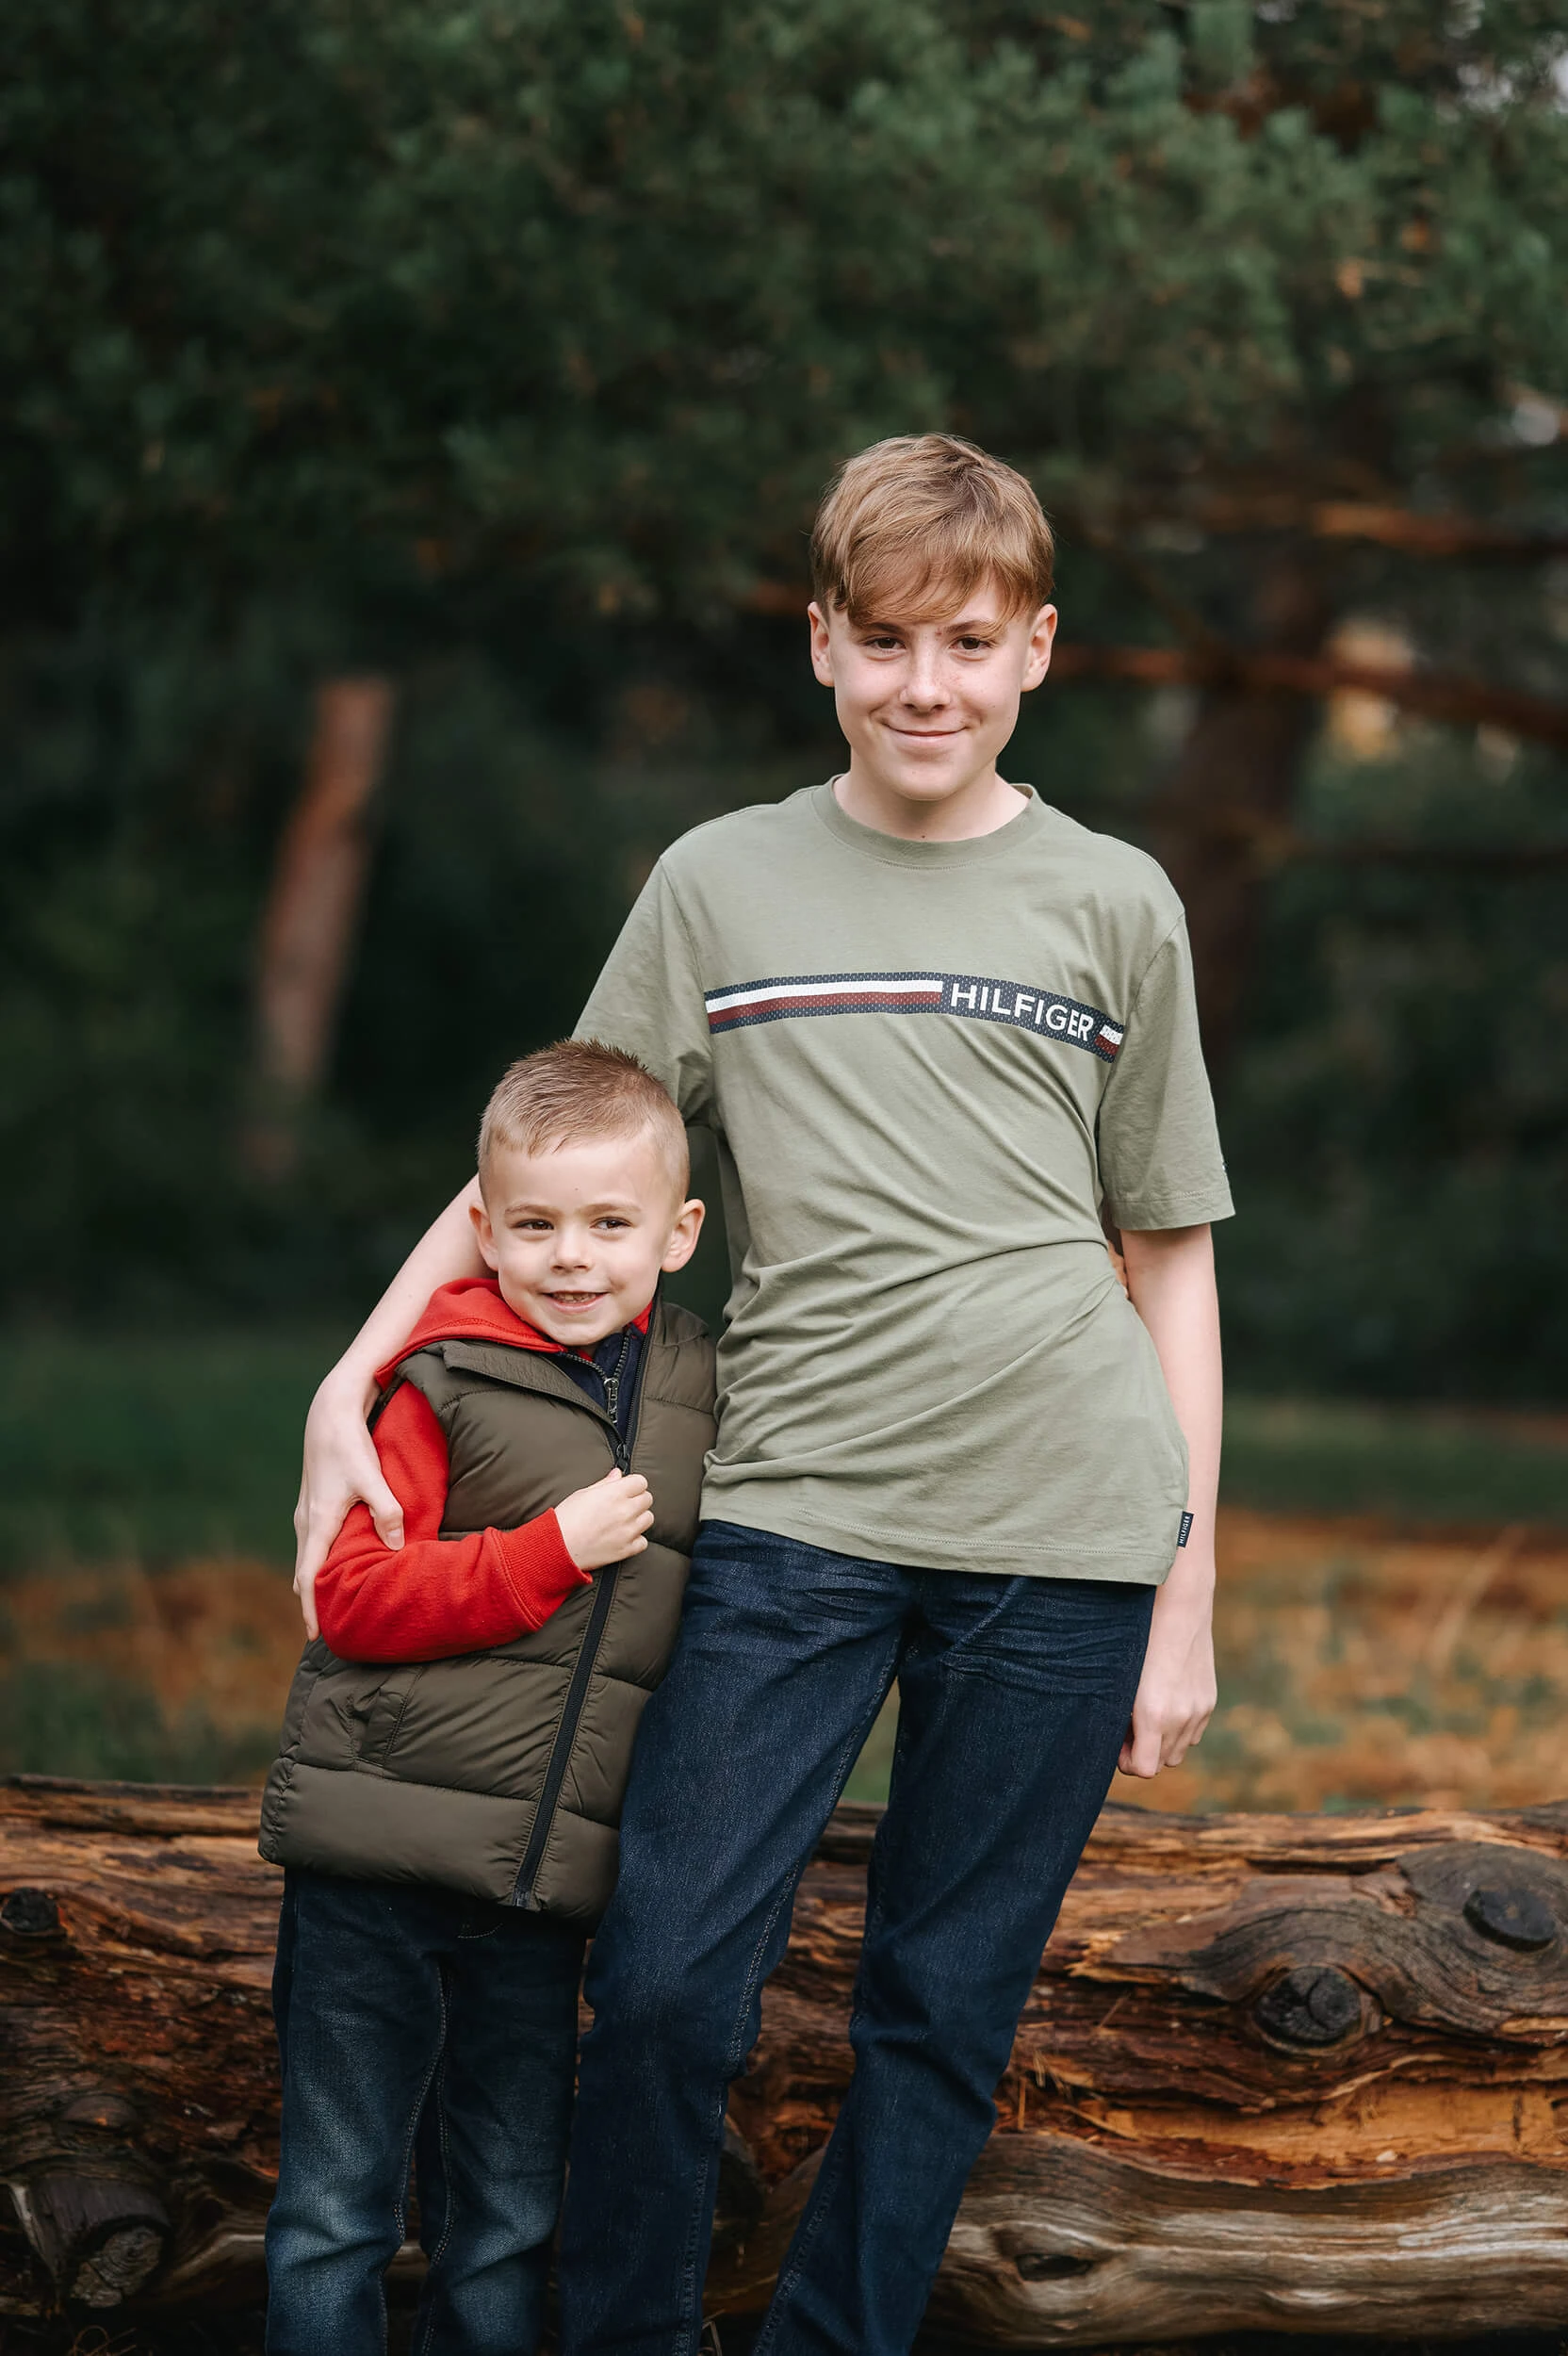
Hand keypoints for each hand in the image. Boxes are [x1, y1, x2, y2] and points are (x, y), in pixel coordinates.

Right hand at [293, 1370, 404, 1638]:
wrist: (329, 1412)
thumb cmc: (349, 1445)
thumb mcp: (372, 1477)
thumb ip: (386, 1512)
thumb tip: (397, 1546)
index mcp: (317, 1523)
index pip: (308, 1577)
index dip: (310, 1608)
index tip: (316, 1635)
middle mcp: (306, 1522)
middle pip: (304, 1573)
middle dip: (313, 1602)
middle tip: (329, 1629)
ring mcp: (307, 1513)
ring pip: (308, 1558)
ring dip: (316, 1581)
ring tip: (333, 1605)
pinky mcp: (314, 1504)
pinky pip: (312, 1544)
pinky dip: (319, 1562)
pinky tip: (337, 1567)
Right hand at [555, 1470, 654, 1571]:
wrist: (557, 1547)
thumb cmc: (565, 1518)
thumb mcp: (582, 1493)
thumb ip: (605, 1483)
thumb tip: (618, 1475)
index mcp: (614, 1493)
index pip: (641, 1482)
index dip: (633, 1484)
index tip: (627, 1488)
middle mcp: (625, 1511)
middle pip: (647, 1498)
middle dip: (637, 1499)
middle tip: (625, 1503)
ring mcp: (628, 1532)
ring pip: (648, 1518)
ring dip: (639, 1517)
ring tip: (624, 1520)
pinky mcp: (626, 1550)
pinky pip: (643, 1541)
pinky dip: (636, 1539)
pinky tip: (624, 1536)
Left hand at [1118, 1566, 1216, 1777]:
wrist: (1179, 1605)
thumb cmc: (1137, 1637)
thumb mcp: (1119, 1678)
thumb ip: (1118, 1716)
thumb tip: (1115, 1741)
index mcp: (1154, 1714)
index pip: (1144, 1769)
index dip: (1127, 1761)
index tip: (1117, 1743)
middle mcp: (1180, 1717)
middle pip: (1161, 1763)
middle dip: (1143, 1752)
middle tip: (1127, 1728)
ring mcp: (1199, 1710)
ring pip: (1179, 1751)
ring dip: (1162, 1743)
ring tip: (1147, 1716)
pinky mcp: (1209, 1700)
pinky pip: (1194, 1733)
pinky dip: (1179, 1728)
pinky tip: (1166, 1703)